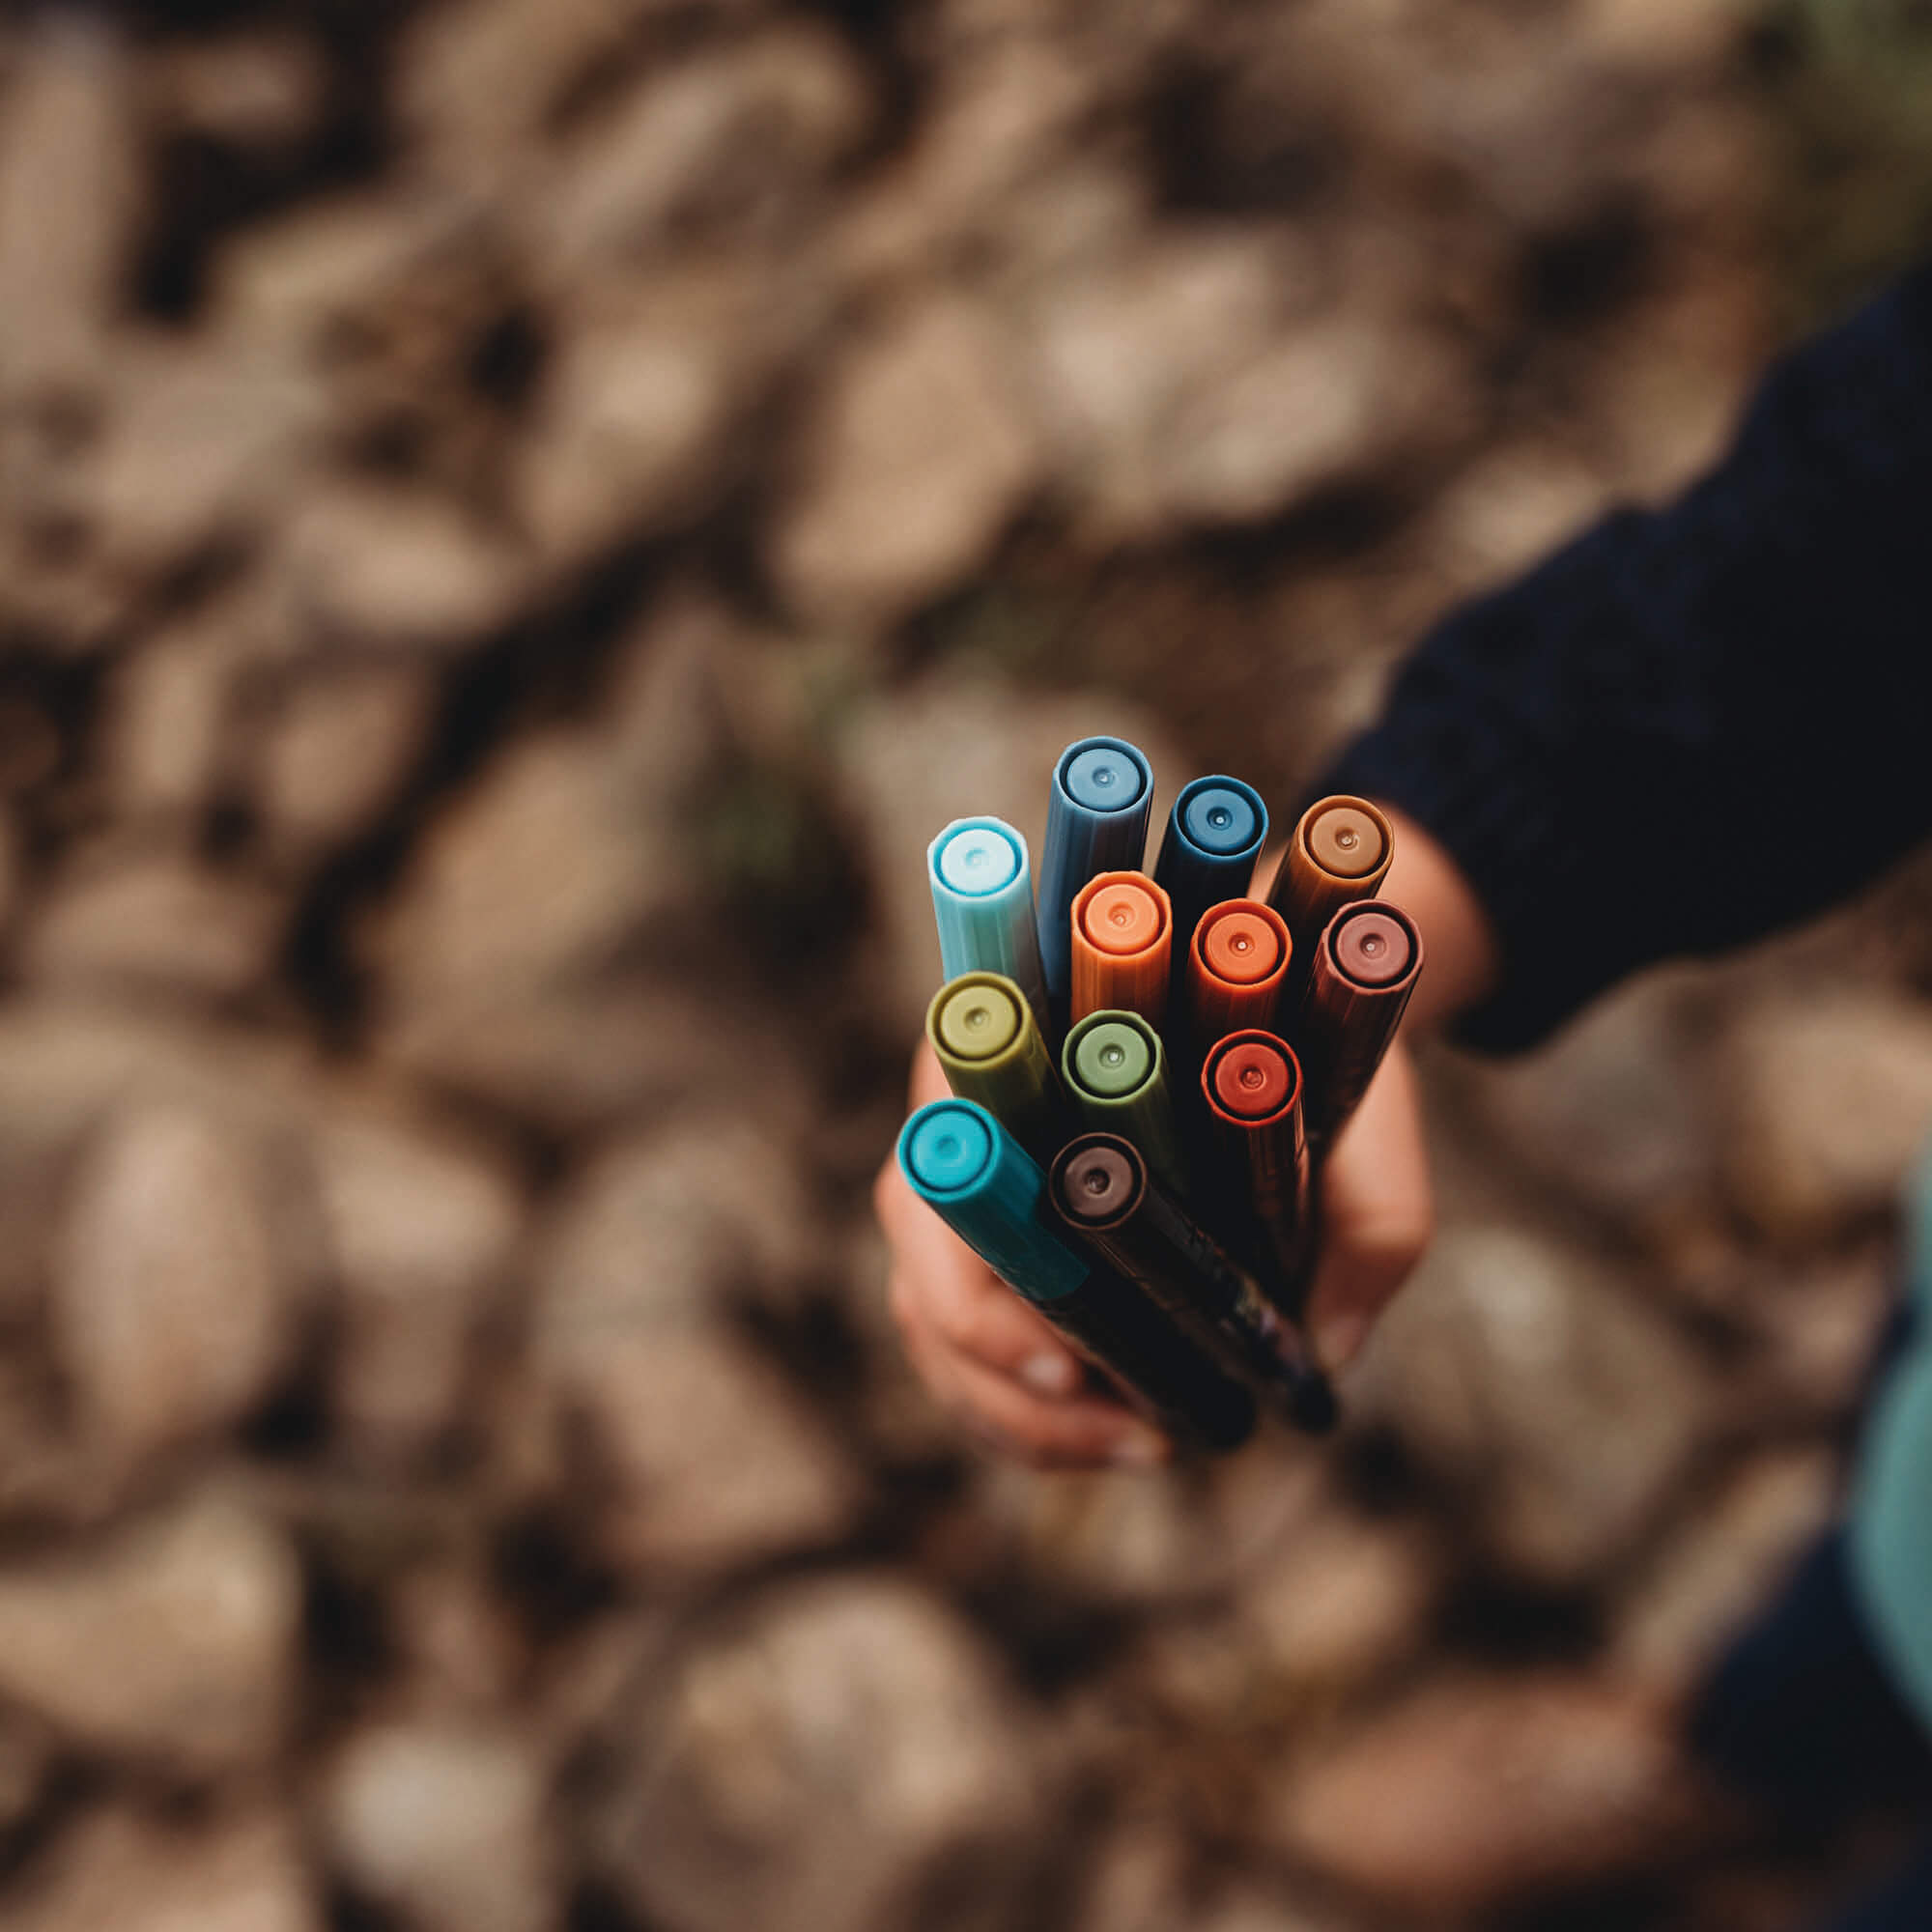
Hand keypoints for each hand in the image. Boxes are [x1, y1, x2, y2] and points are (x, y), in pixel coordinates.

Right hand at [876, 803, 1490, 1464]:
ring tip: (1140, 1446)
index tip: (1072, 1365)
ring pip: (932, 1322)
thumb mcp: (1363, 1101)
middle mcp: (965, 1114)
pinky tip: (1116, 1434)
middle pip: (922, 1272)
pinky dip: (1024, 1407)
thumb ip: (1368, 1218)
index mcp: (1010, 1049)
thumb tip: (1325, 1359)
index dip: (983, 1296)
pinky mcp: (994, 1231)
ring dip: (1017, 1413)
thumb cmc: (1304, 1018)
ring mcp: (968, 1179)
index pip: (941, 1182)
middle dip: (1002, 1382)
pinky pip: (966, 1339)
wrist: (1278, 966)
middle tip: (1125, 1430)